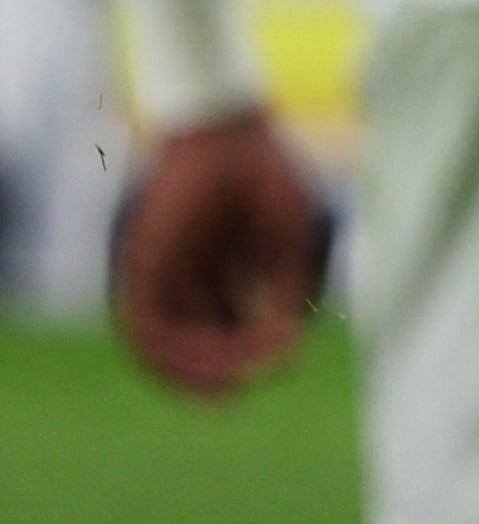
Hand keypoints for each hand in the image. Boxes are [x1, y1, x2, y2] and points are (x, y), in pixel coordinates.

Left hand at [114, 113, 322, 396]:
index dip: (246, 358)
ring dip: (193, 373)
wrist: (231, 137)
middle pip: (192, 343)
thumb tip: (289, 357)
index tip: (276, 370)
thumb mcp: (291, 248)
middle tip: (246, 386)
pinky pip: (145, 329)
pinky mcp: (142, 270)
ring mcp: (162, 274)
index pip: (224, 329)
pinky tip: (207, 363)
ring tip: (228, 386)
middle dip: (220, 371)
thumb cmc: (269, 179)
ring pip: (163, 346)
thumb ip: (287, 300)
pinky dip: (172, 353)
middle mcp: (187, 277)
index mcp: (221, 270)